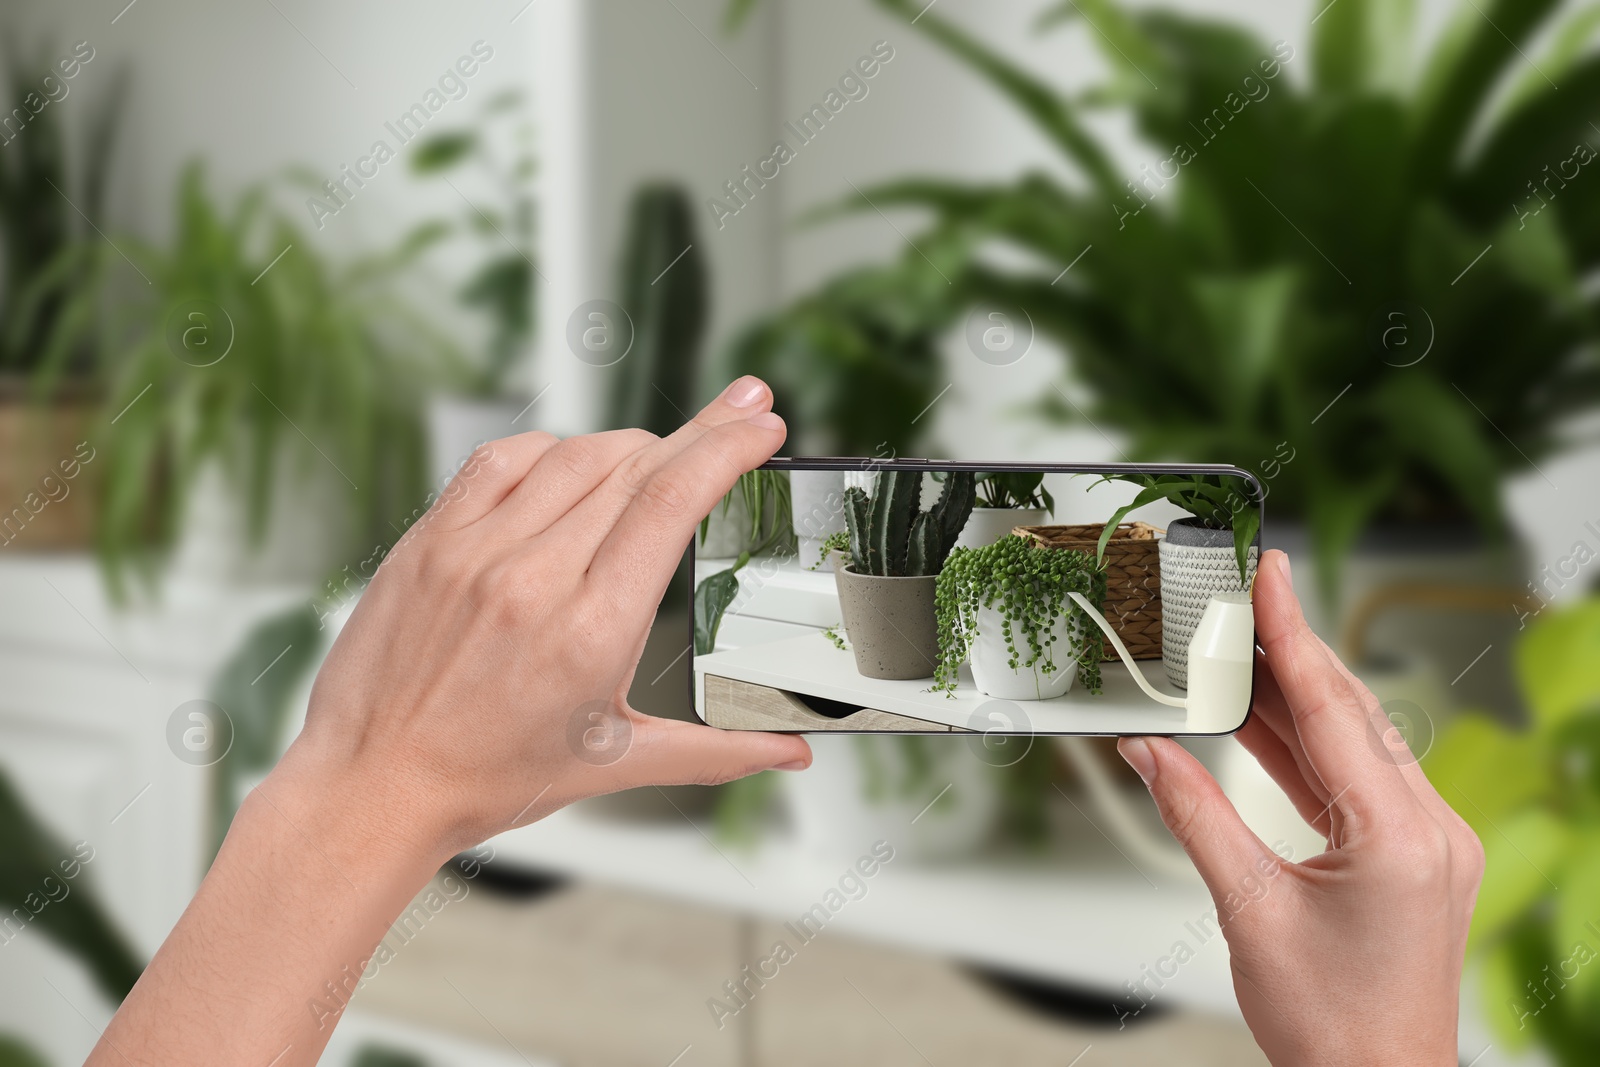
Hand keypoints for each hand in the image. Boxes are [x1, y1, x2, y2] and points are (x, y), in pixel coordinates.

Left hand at [274, 374, 812, 861]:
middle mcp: (533, 578)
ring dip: (631, 441)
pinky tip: (572, 459)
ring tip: (665, 449)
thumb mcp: (615, 765)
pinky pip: (499, 461)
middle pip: (635, 465)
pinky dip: (549, 448)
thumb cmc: (489, 779)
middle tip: (744, 406)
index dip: (727, 448)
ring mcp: (473, 550)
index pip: (672, 502)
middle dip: (702, 430)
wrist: (373, 785)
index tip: (764, 423)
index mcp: (590, 630)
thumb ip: (717, 752)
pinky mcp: (429, 540)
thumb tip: (793, 755)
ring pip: (572, 454)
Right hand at [1117, 550, 1482, 1066]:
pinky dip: (1306, 748)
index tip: (1273, 574)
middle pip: (1350, 714)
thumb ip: (1194, 815)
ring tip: (1237, 655)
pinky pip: (1358, 780)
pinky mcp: (1414, 855)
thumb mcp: (1246, 909)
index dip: (1294, 634)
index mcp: (1398, 838)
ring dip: (1295, 699)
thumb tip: (1149, 750)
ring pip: (1354, 742)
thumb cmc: (1329, 1024)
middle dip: (1292, 653)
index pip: (1332, 710)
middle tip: (1244, 601)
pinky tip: (1262, 722)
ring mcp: (1428, 842)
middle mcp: (1430, 830)